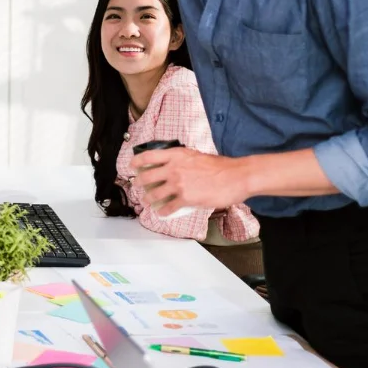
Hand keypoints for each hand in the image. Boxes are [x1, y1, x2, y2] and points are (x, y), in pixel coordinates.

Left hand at [134, 148, 248, 214]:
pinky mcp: (186, 199)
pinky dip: (164, 211)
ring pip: (155, 194)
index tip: (131, 166)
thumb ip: (181, 160)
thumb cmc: (220, 166)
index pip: (148, 156)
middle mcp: (173, 168)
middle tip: (137, 185)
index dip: (136, 161)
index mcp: (176, 155)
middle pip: (147, 176)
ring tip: (147, 201)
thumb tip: (172, 165)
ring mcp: (178, 184)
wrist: (235, 177)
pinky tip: (162, 212)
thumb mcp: (195, 155)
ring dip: (149, 199)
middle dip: (139, 183)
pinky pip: (169, 206)